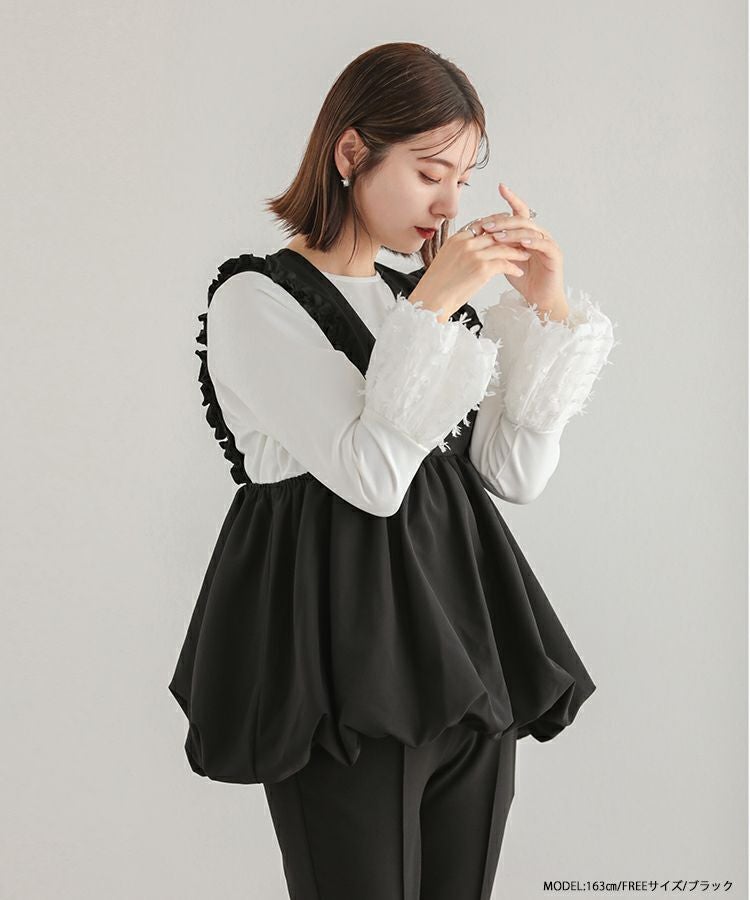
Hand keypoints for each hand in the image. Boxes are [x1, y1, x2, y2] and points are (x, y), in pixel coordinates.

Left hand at [473, 183, 566, 312]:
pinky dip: (531, 242)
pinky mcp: (555, 255)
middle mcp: (540, 235)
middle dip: (503, 221)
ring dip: (513, 232)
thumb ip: (497, 245)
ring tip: (497, 236)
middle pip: (523, 219)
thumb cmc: (524, 280)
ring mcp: (548, 244)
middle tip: (487, 225)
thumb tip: (479, 234)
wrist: (540, 300)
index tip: (500, 187)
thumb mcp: (505, 259)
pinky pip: (543, 244)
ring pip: (531, 230)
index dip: (511, 199)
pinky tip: (521, 243)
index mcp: (528, 233)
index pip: (520, 212)